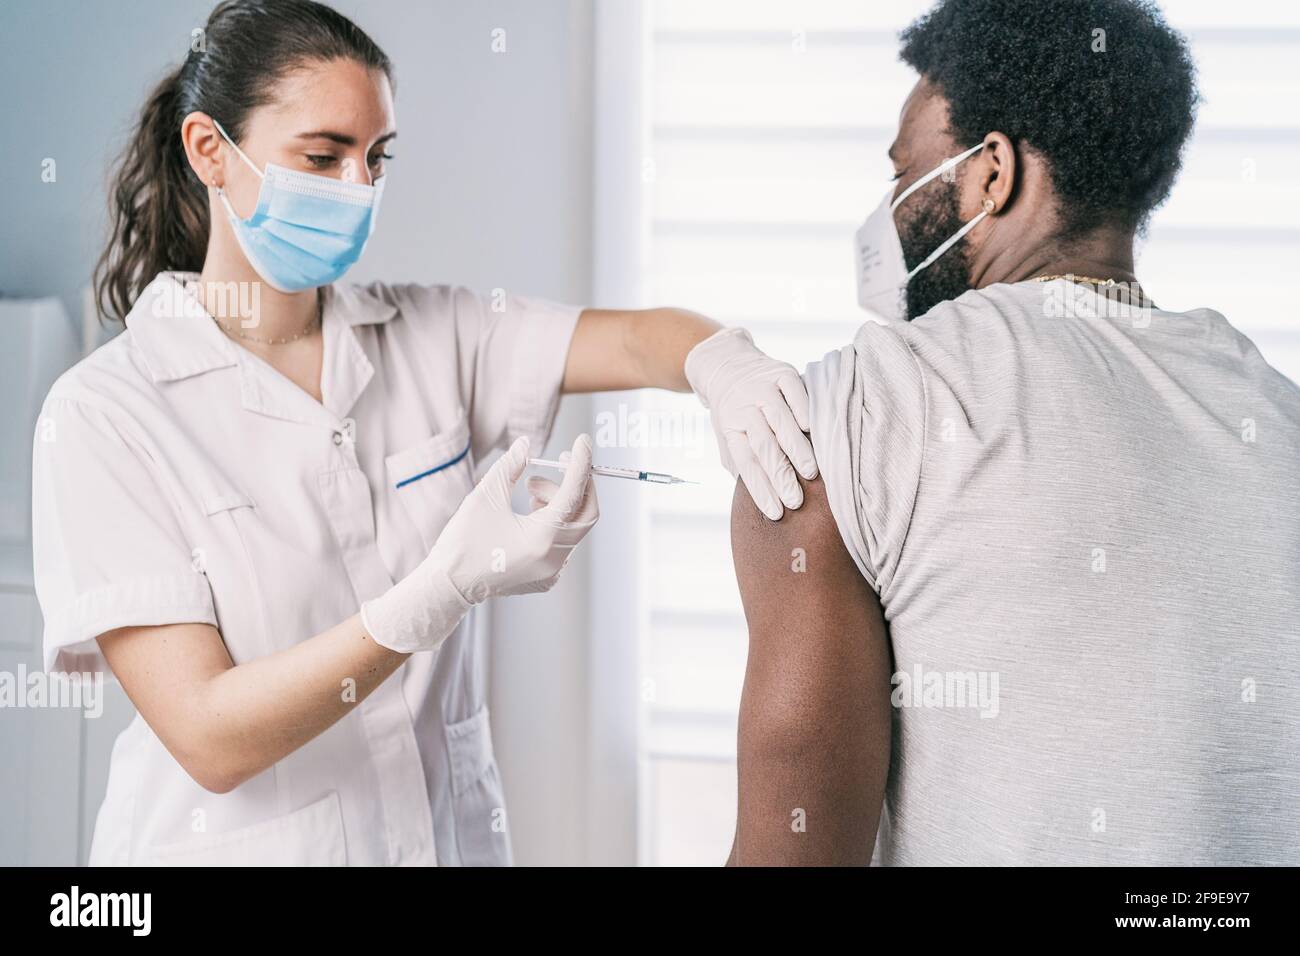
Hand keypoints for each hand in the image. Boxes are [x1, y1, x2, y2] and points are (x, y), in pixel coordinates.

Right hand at [441, 433, 598, 601]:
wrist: (449, 585)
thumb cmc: (463, 543)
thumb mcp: (486, 497)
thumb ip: (510, 466)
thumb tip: (525, 444)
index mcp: (543, 538)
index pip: (574, 493)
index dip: (580, 463)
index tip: (583, 442)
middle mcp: (554, 558)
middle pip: (586, 512)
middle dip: (575, 484)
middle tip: (559, 464)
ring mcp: (552, 572)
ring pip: (573, 527)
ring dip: (559, 503)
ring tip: (530, 491)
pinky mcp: (546, 578)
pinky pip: (564, 544)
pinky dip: (555, 523)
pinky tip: (531, 515)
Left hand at [685, 327, 816, 519]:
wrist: (727, 366)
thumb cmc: (733, 412)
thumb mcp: (727, 438)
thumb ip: (740, 464)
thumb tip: (759, 496)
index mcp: (730, 428)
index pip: (745, 464)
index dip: (760, 490)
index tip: (776, 513)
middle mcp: (744, 408)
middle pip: (763, 446)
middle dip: (780, 476)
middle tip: (796, 500)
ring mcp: (762, 389)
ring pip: (780, 421)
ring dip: (795, 448)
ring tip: (809, 473)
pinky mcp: (781, 372)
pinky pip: (793, 391)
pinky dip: (803, 408)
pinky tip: (811, 429)